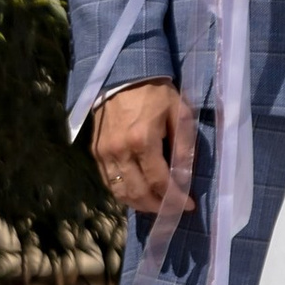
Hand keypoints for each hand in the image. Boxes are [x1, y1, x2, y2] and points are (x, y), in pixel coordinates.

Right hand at [89, 78, 195, 216]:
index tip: (188, 205)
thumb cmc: (155, 92)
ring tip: (155, 204)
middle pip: (138, 193)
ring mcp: (105, 152)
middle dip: (157, 207)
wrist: (122, 75)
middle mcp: (120, 150)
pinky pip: (108, 182)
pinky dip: (123, 193)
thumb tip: (185, 176)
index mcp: (143, 140)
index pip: (159, 181)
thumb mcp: (178, 112)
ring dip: (139, 204)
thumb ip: (184, 145)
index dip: (174, 198)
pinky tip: (137, 193)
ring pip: (120, 192)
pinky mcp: (96, 151)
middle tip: (171, 209)